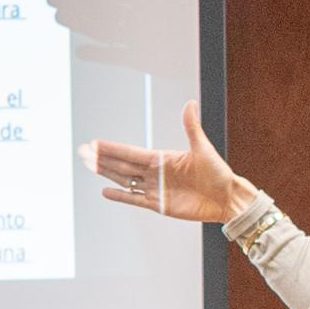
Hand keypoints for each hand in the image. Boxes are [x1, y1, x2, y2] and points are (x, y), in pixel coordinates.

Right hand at [85, 102, 250, 224]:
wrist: (226, 198)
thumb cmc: (218, 173)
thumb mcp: (203, 149)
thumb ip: (191, 127)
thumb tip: (189, 103)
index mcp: (162, 158)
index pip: (131, 153)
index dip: (112, 149)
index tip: (95, 143)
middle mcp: (156, 173)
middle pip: (123, 165)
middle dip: (102, 159)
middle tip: (83, 152)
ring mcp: (155, 189)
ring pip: (125, 180)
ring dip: (107, 173)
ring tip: (89, 166)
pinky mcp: (159, 205)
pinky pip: (135, 200)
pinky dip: (120, 196)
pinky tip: (106, 191)